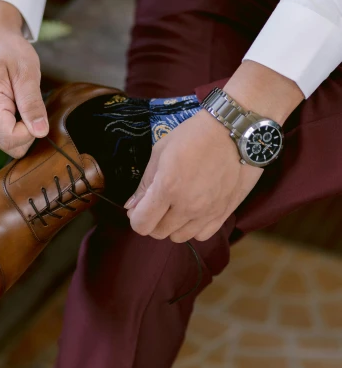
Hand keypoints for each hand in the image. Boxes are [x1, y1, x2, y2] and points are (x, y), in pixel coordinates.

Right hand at [0, 0, 48, 156]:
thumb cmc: (9, 51)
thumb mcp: (26, 72)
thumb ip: (32, 103)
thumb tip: (40, 132)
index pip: (12, 140)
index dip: (31, 131)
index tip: (34, 108)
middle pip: (10, 147)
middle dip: (26, 131)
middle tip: (28, 102)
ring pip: (7, 144)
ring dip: (20, 128)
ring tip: (19, 100)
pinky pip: (2, 136)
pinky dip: (13, 126)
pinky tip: (13, 105)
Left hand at [126, 110, 262, 241]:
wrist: (235, 130)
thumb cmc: (194, 135)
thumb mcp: (161, 152)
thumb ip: (145, 183)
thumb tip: (131, 206)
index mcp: (168, 187)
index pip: (142, 224)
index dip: (136, 217)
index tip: (139, 207)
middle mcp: (187, 206)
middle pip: (159, 233)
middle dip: (152, 220)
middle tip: (158, 204)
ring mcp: (207, 212)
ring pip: (179, 237)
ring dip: (173, 226)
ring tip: (177, 207)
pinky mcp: (224, 213)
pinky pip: (202, 235)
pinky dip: (194, 228)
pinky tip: (194, 212)